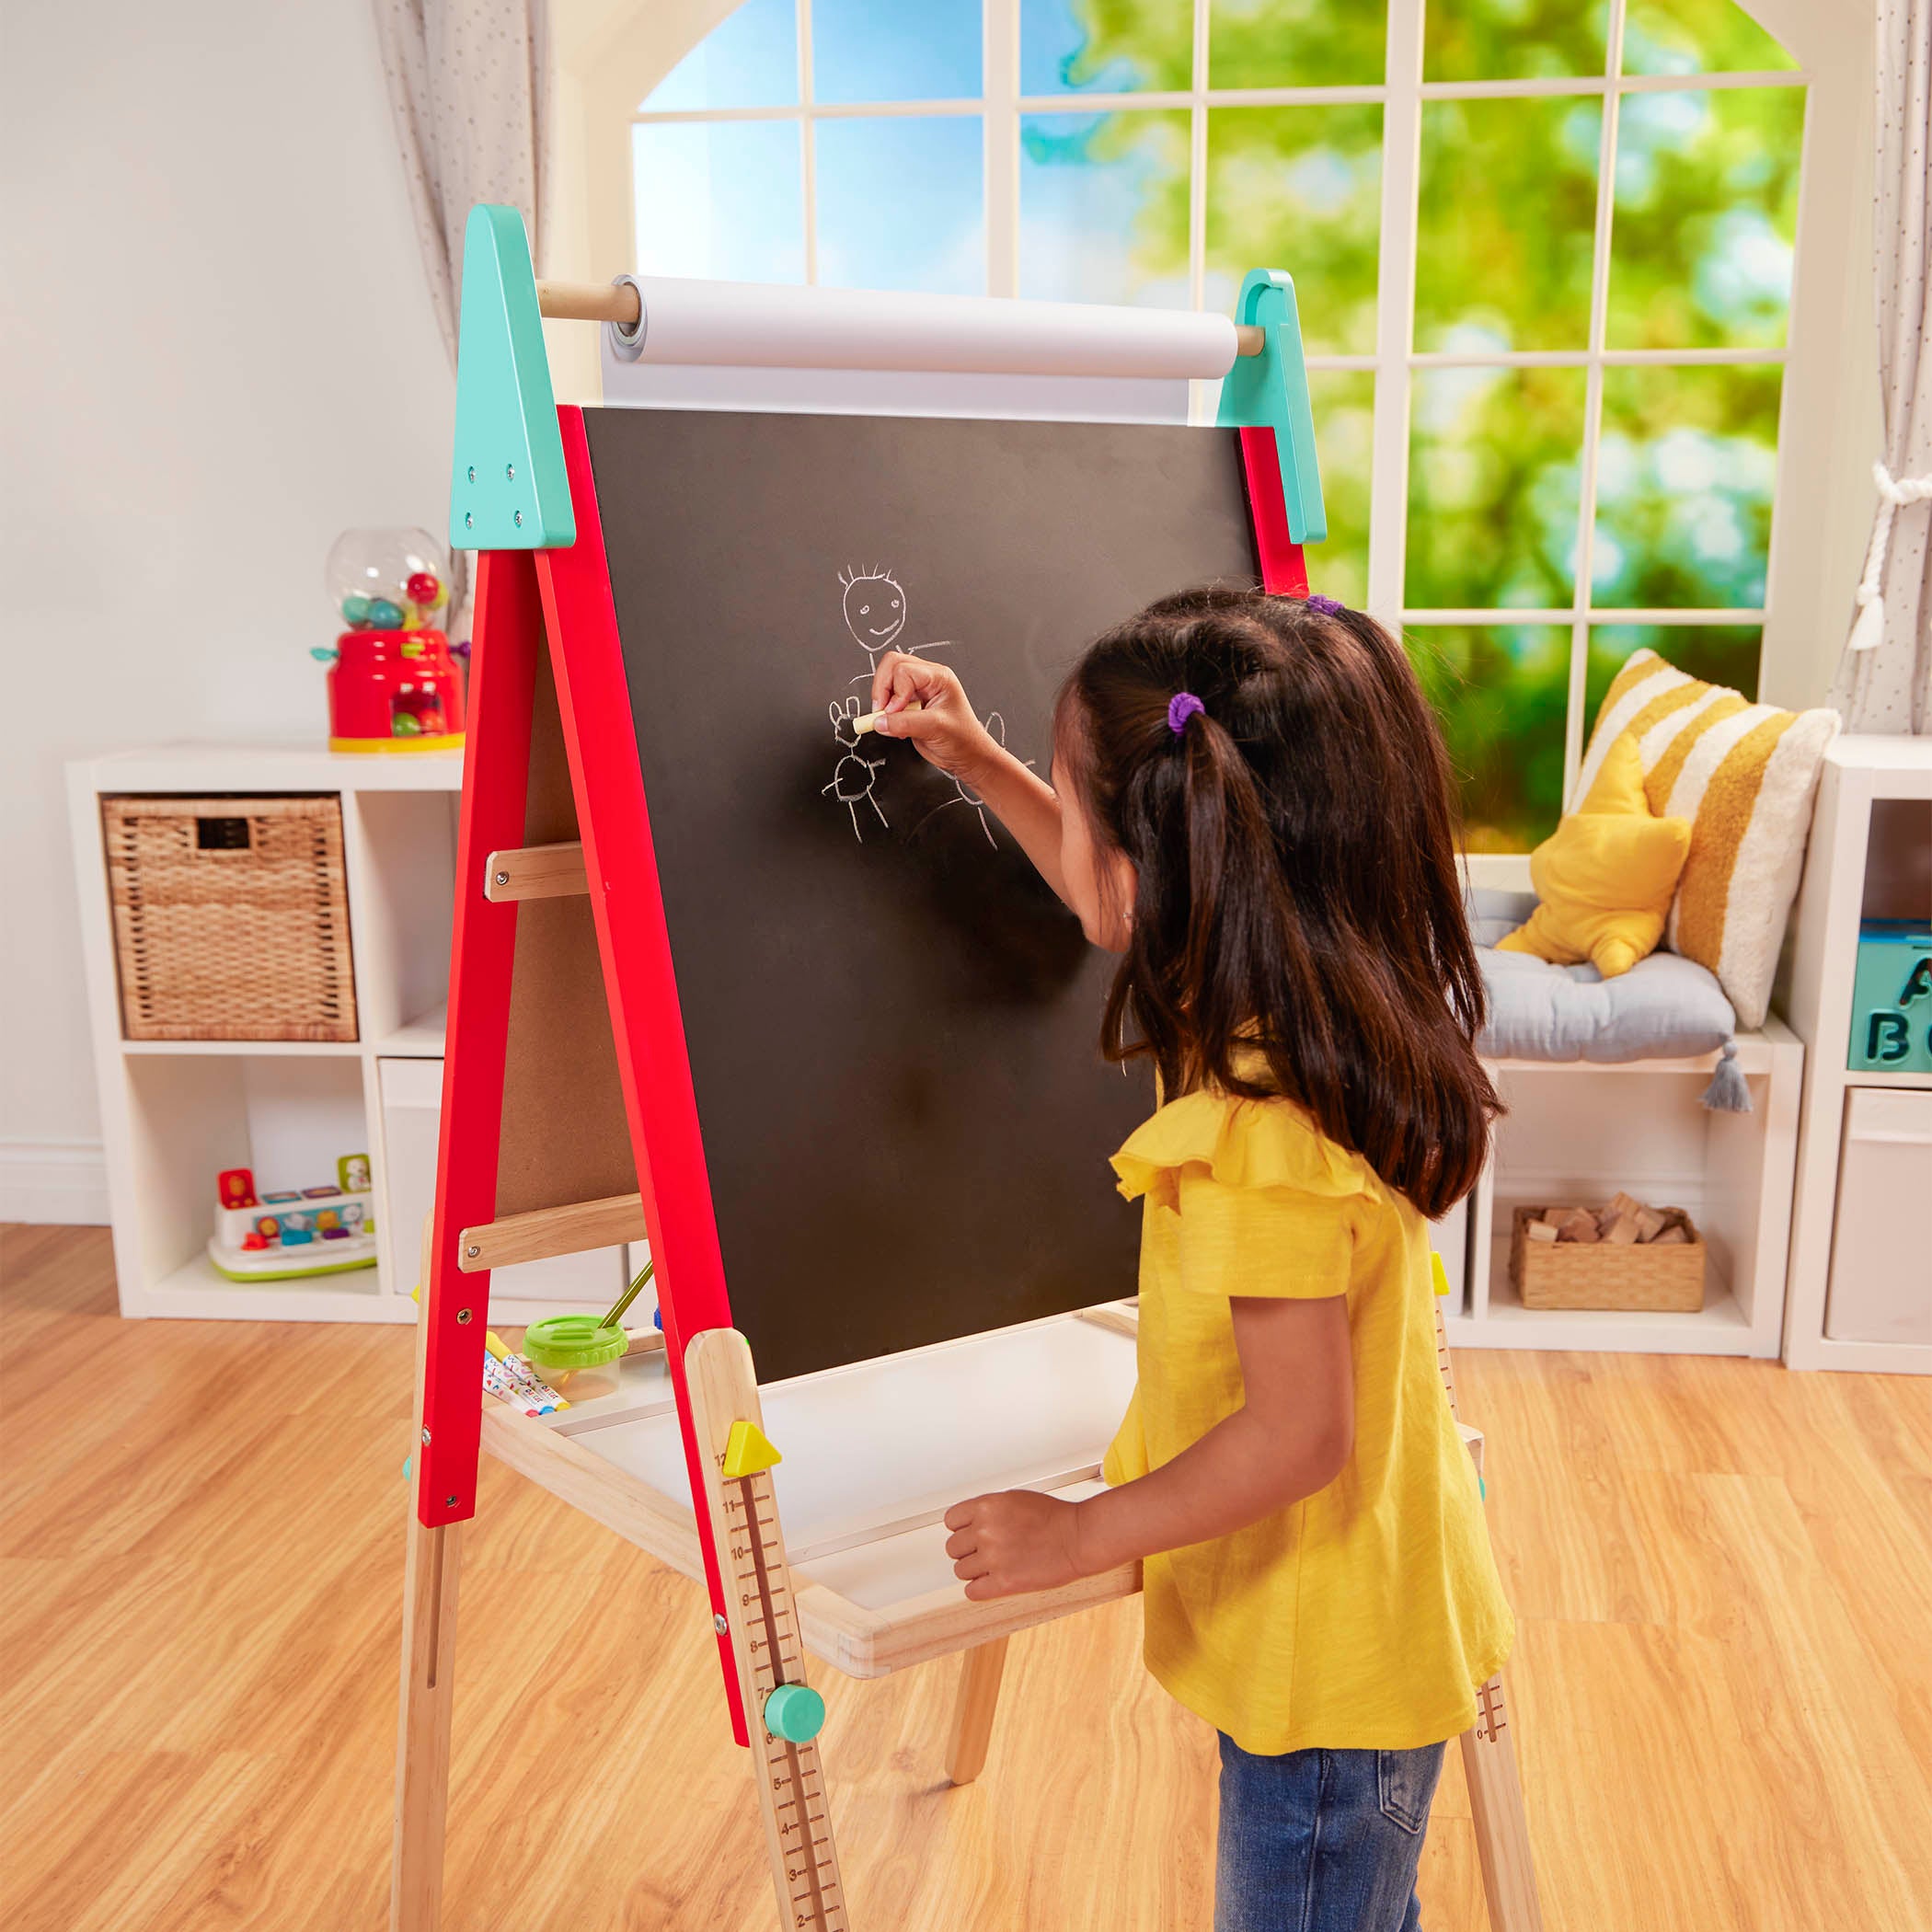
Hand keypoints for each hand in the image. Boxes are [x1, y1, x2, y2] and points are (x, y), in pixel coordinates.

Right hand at [868, 652, 999, 781]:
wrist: (967, 756)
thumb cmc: (963, 739)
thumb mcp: (935, 728)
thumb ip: (905, 723)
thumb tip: (880, 721)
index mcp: (938, 677)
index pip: (903, 670)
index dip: (895, 692)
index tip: (893, 712)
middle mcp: (927, 679)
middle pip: (892, 665)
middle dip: (882, 688)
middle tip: (882, 712)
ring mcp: (918, 690)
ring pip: (888, 679)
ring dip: (883, 700)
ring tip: (890, 720)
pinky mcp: (909, 704)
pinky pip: (888, 699)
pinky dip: (885, 712)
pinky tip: (897, 725)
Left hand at [943, 1490, 1085, 1599]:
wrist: (1077, 1538)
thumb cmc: (1054, 1517)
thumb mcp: (1014, 1499)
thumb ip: (989, 1511)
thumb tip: (971, 1523)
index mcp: (986, 1506)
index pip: (951, 1521)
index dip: (961, 1529)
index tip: (969, 1534)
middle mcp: (985, 1531)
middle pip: (953, 1548)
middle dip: (968, 1550)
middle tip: (986, 1551)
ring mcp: (992, 1557)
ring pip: (961, 1571)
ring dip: (975, 1570)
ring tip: (995, 1565)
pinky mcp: (1003, 1582)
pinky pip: (972, 1592)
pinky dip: (980, 1589)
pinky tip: (992, 1582)